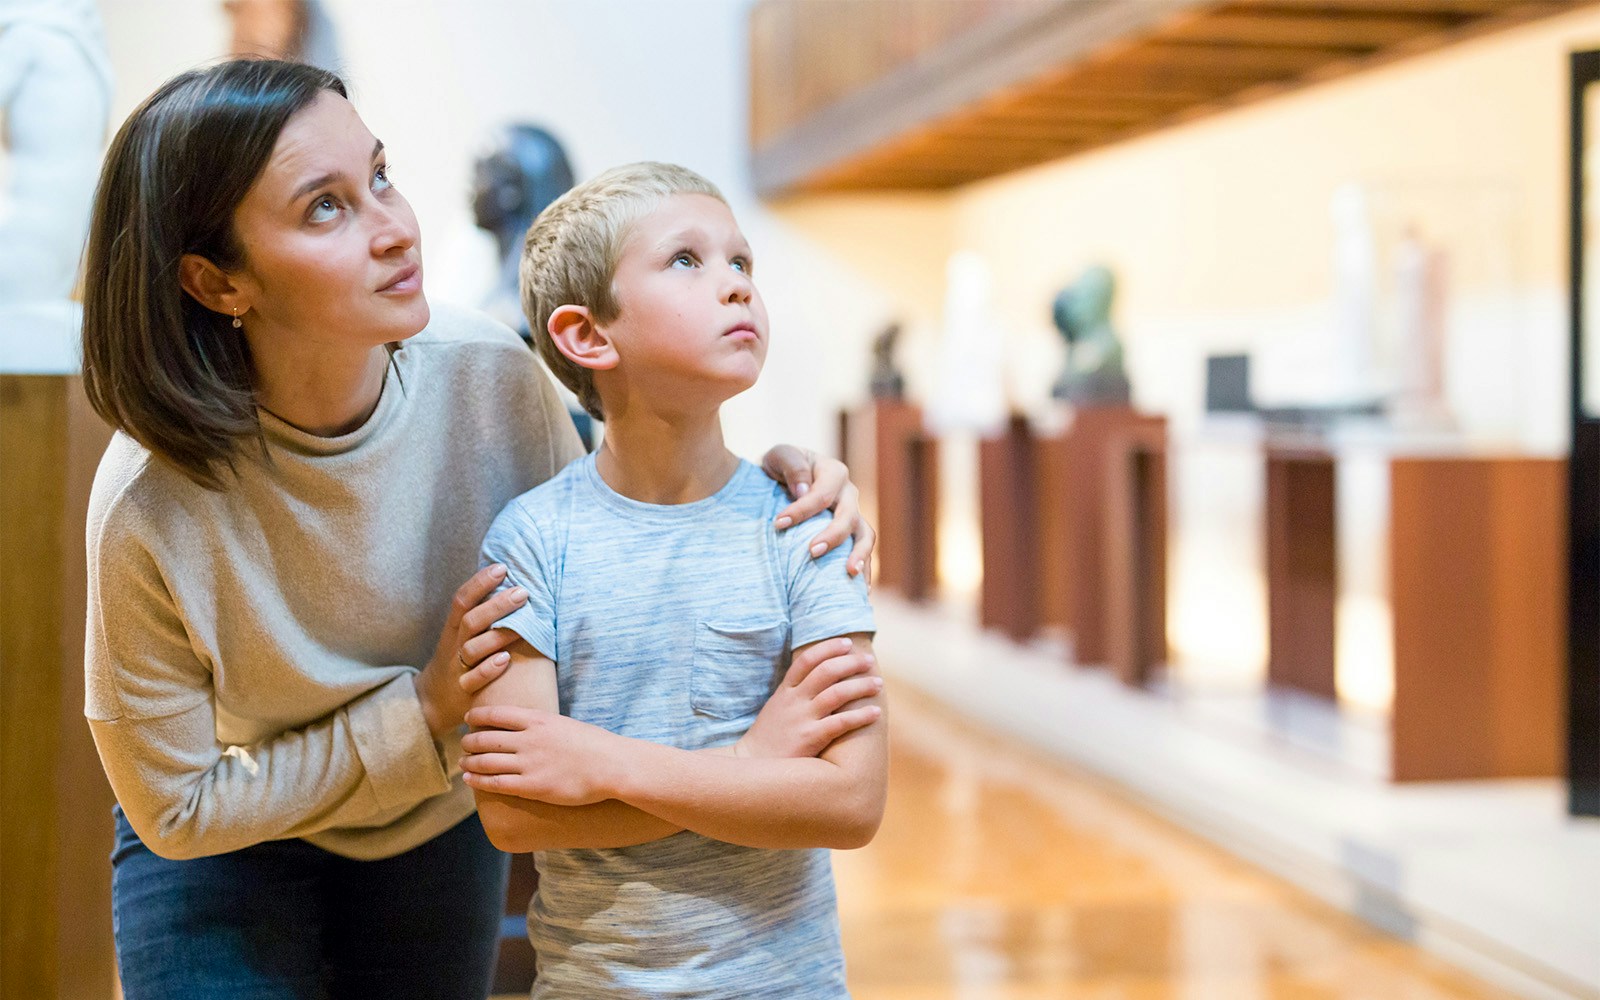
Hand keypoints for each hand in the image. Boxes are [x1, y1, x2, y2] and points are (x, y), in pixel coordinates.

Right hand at [415, 565, 527, 738]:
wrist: (435, 699)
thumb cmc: (459, 658)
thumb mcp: (463, 634)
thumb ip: (481, 612)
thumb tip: (509, 581)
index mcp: (454, 628)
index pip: (462, 600)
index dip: (479, 582)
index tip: (502, 567)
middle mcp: (454, 645)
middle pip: (471, 621)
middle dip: (496, 605)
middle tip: (523, 592)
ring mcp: (457, 667)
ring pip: (473, 648)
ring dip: (498, 636)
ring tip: (522, 626)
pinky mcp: (464, 690)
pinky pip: (473, 679)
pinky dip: (489, 669)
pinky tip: (506, 659)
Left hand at [460, 706, 617, 805]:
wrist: (612, 766)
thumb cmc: (595, 745)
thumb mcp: (565, 724)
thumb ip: (543, 726)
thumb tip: (528, 728)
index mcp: (538, 720)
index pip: (496, 714)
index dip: (477, 716)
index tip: (468, 719)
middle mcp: (528, 740)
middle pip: (486, 738)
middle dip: (469, 741)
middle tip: (464, 743)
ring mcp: (529, 764)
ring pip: (486, 761)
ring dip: (470, 761)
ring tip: (462, 762)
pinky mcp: (532, 787)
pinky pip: (496, 784)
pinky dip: (478, 780)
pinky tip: (469, 779)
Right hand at [737, 637, 882, 759]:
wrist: (753, 769)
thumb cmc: (769, 741)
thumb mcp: (777, 710)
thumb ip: (795, 694)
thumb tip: (819, 682)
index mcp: (785, 692)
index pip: (806, 659)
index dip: (828, 648)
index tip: (847, 643)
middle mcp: (794, 701)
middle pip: (826, 671)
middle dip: (850, 663)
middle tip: (869, 660)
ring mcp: (801, 719)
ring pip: (836, 693)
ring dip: (861, 686)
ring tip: (878, 684)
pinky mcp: (809, 739)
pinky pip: (840, 723)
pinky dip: (861, 716)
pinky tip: (876, 713)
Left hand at [760, 445, 876, 581]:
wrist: (784, 479)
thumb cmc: (781, 466)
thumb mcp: (780, 456)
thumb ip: (792, 466)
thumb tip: (803, 490)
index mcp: (833, 472)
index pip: (822, 493)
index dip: (802, 510)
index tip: (778, 524)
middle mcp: (849, 494)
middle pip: (849, 516)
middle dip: (833, 536)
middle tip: (811, 552)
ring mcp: (853, 516)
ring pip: (865, 536)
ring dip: (860, 555)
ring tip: (849, 574)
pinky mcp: (852, 535)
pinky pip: (863, 553)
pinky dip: (865, 571)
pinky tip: (859, 593)